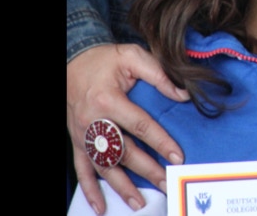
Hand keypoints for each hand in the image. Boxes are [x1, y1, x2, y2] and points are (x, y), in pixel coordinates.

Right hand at [67, 44, 189, 213]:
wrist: (73, 59)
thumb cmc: (105, 59)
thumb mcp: (133, 57)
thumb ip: (159, 74)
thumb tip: (184, 93)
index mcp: (108, 99)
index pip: (140, 125)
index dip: (161, 142)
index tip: (177, 156)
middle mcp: (94, 120)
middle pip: (124, 151)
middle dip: (147, 170)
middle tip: (167, 182)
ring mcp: (83, 133)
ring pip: (104, 166)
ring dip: (121, 186)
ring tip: (139, 202)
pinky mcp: (77, 140)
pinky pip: (82, 168)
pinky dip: (89, 189)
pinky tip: (100, 206)